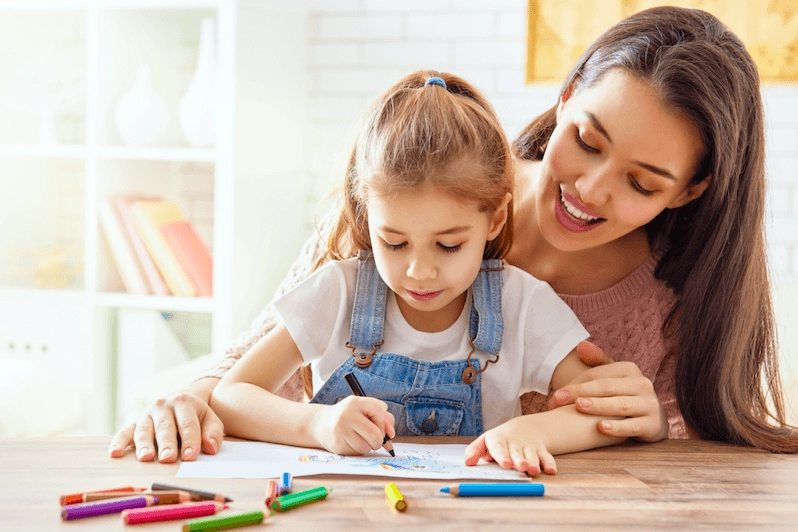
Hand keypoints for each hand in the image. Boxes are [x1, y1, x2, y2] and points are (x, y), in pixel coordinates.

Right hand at [108, 387, 223, 462]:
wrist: (180, 401)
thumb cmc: (196, 417)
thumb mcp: (210, 419)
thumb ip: (213, 433)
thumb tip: (211, 448)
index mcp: (184, 403)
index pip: (188, 424)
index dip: (190, 440)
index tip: (191, 456)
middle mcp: (163, 406)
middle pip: (165, 427)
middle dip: (167, 443)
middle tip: (168, 458)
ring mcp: (147, 415)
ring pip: (144, 430)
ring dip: (144, 444)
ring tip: (146, 458)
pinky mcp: (133, 423)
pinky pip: (124, 432)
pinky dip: (118, 442)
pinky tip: (115, 454)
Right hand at [310, 396, 394, 454]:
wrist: (322, 424)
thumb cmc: (349, 416)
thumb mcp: (364, 409)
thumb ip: (383, 417)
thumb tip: (391, 435)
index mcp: (355, 402)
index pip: (379, 412)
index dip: (383, 422)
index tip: (378, 424)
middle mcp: (346, 415)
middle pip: (375, 434)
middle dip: (379, 440)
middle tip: (374, 438)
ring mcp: (340, 430)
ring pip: (366, 447)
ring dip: (368, 446)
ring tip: (360, 439)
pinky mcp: (337, 444)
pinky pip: (357, 453)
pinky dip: (358, 450)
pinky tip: (351, 442)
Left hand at [464, 417, 555, 475]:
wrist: (522, 429)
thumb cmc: (499, 440)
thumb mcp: (485, 442)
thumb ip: (474, 451)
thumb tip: (467, 463)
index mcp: (499, 440)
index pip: (500, 447)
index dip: (502, 455)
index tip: (505, 464)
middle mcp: (515, 443)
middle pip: (517, 452)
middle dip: (519, 460)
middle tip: (521, 467)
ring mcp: (528, 447)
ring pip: (532, 455)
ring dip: (534, 462)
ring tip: (533, 470)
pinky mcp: (540, 451)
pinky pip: (547, 456)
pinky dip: (550, 463)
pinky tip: (551, 471)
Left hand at [548, 340, 667, 442]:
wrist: (653, 419)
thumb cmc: (625, 395)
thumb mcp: (614, 377)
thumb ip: (597, 361)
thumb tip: (580, 346)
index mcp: (630, 369)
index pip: (596, 375)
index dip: (574, 384)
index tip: (555, 397)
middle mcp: (642, 384)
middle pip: (605, 387)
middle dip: (579, 393)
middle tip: (557, 401)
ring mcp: (649, 404)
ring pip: (620, 405)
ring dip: (598, 406)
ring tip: (579, 407)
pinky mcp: (653, 425)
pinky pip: (633, 426)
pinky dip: (618, 427)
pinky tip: (601, 428)